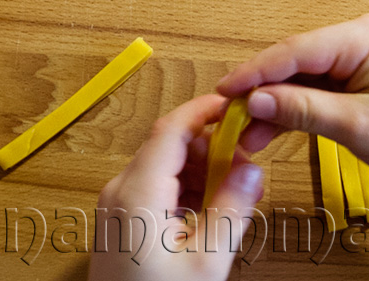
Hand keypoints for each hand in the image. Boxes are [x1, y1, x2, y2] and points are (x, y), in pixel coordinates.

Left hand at [89, 95, 263, 280]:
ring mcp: (116, 205)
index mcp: (137, 193)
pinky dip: (186, 189)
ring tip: (233, 195)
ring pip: (165, 165)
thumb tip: (252, 170)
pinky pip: (157, 187)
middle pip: (170, 145)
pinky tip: (210, 211)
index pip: (171, 128)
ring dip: (201, 171)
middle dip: (212, 148)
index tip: (237, 107)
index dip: (206, 110)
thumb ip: (232, 209)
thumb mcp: (207, 262)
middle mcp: (120, 191)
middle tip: (247, 168)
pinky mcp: (120, 220)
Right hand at [217, 13, 368, 186]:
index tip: (223, 93)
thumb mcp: (358, 125)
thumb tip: (257, 99)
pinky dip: (303, 107)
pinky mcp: (367, 73)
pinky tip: (278, 128)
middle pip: (296, 60)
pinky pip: (324, 85)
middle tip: (234, 121)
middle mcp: (362, 36)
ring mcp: (365, 54)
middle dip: (264, 92)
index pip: (294, 50)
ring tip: (252, 137)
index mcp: (363, 36)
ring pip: (307, 76)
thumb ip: (303, 109)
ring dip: (281, 104)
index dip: (254, 73)